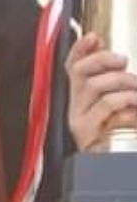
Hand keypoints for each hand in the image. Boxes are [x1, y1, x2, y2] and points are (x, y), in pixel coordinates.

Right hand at [66, 32, 136, 150]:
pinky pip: (108, 107)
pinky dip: (127, 105)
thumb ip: (114, 82)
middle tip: (124, 63)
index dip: (80, 49)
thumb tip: (111, 53)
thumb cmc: (121, 134)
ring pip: (96, 86)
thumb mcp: (120, 104)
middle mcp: (76, 107)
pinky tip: (135, 113)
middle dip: (104, 60)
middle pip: (81, 72)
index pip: (72, 67)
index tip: (94, 38)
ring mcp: (80, 120)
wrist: (118, 164)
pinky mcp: (88, 133)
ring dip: (123, 84)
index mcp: (82, 98)